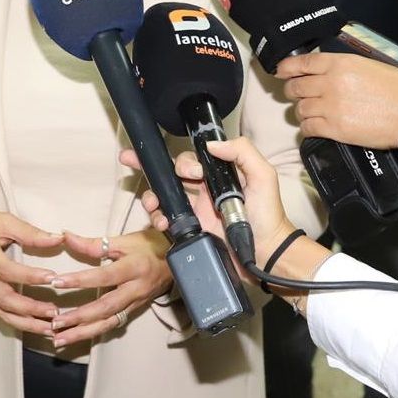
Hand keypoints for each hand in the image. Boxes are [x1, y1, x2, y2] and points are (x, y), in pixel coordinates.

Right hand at [0, 210, 65, 336]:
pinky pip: (0, 313)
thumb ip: (30, 233)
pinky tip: (36, 326)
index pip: (7, 270)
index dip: (29, 276)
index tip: (52, 278)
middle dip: (30, 308)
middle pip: (4, 299)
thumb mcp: (4, 221)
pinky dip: (19, 323)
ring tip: (49, 328)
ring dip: (26, 323)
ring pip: (2, 312)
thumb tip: (58, 239)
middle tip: (54, 311)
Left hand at [46, 228, 171, 347]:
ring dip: (83, 332)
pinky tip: (75, 337)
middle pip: (106, 308)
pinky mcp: (133, 311)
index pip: (104, 276)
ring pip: (108, 323)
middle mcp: (135, 290)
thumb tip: (65, 237)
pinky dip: (93, 332)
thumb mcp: (124, 241)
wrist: (176, 261)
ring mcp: (135, 304)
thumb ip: (94, 243)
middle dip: (80, 317)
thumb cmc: (149, 246)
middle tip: (56, 322)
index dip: (80, 280)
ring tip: (60, 339)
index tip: (57, 282)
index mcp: (134, 268)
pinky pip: (112, 325)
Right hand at [128, 141, 330, 304]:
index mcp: (217, 175)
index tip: (192, 171)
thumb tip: (210, 145)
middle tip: (129, 158)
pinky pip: (166, 220)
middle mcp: (203, 191)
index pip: (190, 160)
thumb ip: (242, 152)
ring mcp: (195, 211)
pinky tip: (161, 221)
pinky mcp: (190, 230)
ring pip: (163, 196)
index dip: (180, 159)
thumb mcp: (263, 176)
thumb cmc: (268, 213)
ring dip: (151, 195)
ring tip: (152, 202)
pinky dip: (158, 218)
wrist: (266, 253)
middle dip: (150, 166)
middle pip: (170, 174)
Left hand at [274, 52, 397, 149]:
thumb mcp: (370, 65)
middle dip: (294, 91)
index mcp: (340, 63)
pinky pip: (308, 128)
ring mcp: (331, 106)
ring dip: (303, 111)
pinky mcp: (335, 129)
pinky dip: (308, 128)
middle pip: (296, 87)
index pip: (302, 63)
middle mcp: (331, 82)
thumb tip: (327, 72)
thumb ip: (344, 67)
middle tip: (298, 95)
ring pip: (300, 109)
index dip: (287, 68)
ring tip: (311, 113)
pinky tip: (315, 127)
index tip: (281, 71)